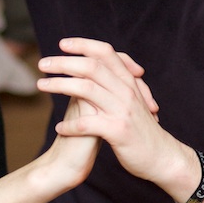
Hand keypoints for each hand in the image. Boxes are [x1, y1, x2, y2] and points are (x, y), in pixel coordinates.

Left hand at [38, 39, 196, 195]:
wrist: (162, 158)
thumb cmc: (141, 131)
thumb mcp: (131, 101)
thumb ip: (116, 85)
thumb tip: (95, 69)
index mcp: (128, 82)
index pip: (105, 52)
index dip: (83, 45)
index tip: (62, 44)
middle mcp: (126, 91)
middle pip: (91, 66)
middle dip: (64, 62)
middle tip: (43, 63)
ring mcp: (123, 110)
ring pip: (86, 89)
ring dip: (59, 85)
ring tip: (41, 85)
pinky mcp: (118, 131)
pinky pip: (88, 124)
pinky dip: (70, 125)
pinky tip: (59, 128)